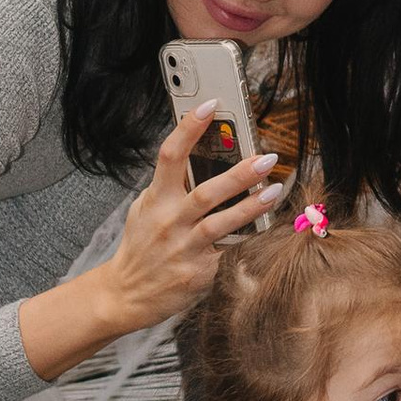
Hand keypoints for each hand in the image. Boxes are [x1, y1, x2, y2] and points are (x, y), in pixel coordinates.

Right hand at [108, 113, 287, 337]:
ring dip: (251, 206)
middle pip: (206, 191)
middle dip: (239, 174)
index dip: (189, 128)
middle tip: (267, 158)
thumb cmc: (141, 246)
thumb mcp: (146, 208)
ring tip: (274, 191)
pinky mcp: (198, 273)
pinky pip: (229, 252)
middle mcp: (169, 222)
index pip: (171, 155)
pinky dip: (249, 239)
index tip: (210, 105)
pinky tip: (270, 229)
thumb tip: (199, 154)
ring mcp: (184, 249)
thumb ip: (169, 184)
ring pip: (221, 223)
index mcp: (156, 199)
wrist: (125, 294)